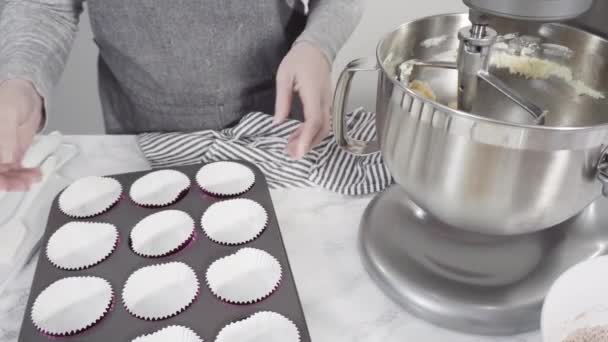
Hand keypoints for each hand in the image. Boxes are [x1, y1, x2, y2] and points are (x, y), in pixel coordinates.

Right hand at [0, 79, 42, 190]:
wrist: (28, 94)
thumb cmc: (12, 96)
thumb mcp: (7, 114)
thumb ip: (5, 137)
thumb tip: (5, 159)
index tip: (3, 183)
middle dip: (6, 181)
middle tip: (22, 183)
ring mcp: (0, 152)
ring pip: (4, 173)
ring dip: (18, 179)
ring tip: (33, 178)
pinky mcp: (12, 154)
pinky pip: (16, 169)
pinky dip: (25, 174)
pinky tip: (35, 174)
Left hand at [274, 41, 331, 158]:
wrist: (317, 48)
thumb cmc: (299, 60)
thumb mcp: (284, 77)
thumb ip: (282, 100)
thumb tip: (278, 122)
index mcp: (313, 92)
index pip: (313, 120)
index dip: (306, 137)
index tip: (299, 151)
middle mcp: (325, 100)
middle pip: (322, 129)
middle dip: (308, 144)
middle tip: (292, 154)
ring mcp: (328, 102)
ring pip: (325, 127)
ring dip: (310, 140)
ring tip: (293, 147)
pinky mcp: (327, 103)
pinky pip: (323, 122)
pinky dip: (312, 132)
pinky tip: (299, 136)